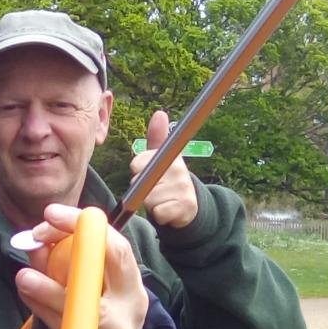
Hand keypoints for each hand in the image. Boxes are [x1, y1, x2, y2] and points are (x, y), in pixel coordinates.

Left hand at [15, 204, 148, 328]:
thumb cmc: (97, 324)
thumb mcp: (81, 290)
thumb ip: (58, 265)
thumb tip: (32, 241)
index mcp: (129, 279)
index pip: (113, 240)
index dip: (82, 222)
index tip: (51, 213)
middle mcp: (131, 300)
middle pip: (115, 257)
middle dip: (75, 239)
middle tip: (39, 232)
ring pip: (88, 302)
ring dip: (51, 288)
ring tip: (24, 277)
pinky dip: (44, 312)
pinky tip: (29, 296)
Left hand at [130, 109, 197, 227]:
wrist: (189, 206)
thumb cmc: (170, 180)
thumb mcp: (164, 158)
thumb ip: (157, 138)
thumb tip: (160, 113)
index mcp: (171, 157)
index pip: (137, 163)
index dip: (137, 171)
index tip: (148, 174)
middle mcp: (179, 170)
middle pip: (140, 184)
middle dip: (143, 191)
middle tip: (156, 190)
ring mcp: (183, 188)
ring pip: (148, 200)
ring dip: (151, 204)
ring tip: (162, 200)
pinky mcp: (185, 207)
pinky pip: (158, 213)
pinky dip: (159, 215)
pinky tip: (168, 211)